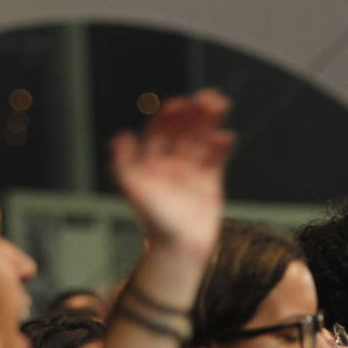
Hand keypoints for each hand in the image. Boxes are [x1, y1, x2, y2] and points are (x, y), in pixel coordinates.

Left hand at [111, 89, 233, 257]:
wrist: (180, 248)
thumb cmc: (153, 220)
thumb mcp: (133, 189)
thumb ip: (124, 162)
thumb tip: (122, 136)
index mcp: (151, 162)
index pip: (160, 131)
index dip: (169, 116)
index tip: (180, 104)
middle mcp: (170, 164)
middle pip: (183, 132)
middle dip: (194, 115)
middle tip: (208, 99)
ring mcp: (191, 172)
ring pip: (201, 141)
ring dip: (209, 123)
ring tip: (220, 105)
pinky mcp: (210, 183)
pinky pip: (216, 159)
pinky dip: (221, 146)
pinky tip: (226, 136)